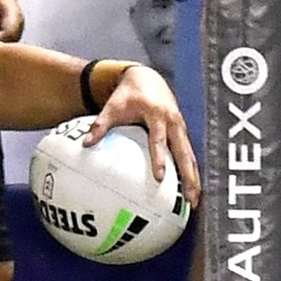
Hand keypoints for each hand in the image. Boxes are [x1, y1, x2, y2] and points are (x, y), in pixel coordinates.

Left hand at [84, 64, 200, 204]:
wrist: (147, 79)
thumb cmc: (128, 95)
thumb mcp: (113, 106)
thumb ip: (101, 124)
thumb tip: (86, 143)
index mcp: (158, 116)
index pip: (159, 141)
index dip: (160, 159)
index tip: (160, 178)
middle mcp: (174, 123)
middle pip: (184, 153)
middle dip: (189, 176)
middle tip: (191, 198)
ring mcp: (181, 128)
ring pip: (191, 156)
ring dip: (194, 178)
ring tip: (195, 201)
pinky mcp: (182, 133)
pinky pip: (189, 154)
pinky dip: (192, 171)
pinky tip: (191, 189)